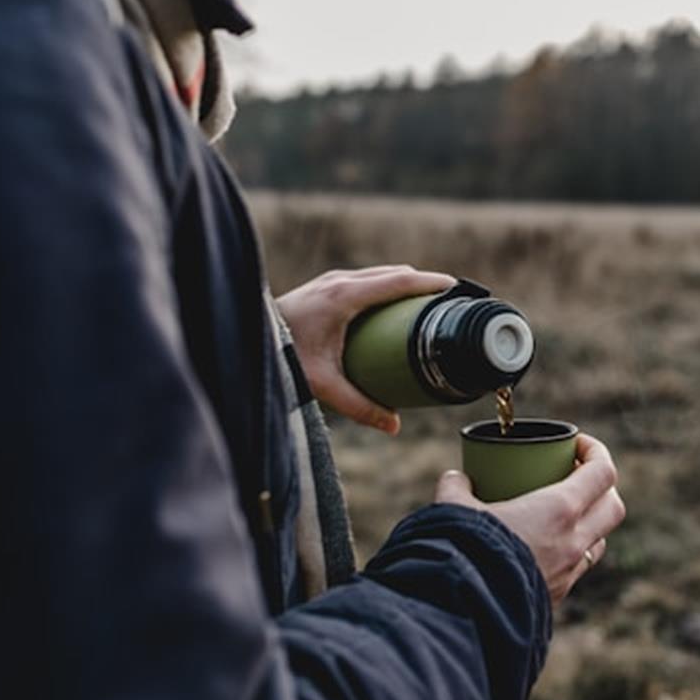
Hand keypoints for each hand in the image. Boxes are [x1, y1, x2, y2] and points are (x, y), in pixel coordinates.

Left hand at [276, 266, 454, 434]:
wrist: (246, 336)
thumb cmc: (282, 356)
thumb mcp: (323, 385)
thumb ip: (359, 406)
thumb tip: (394, 426)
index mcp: (344, 297)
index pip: (398, 281)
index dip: (429, 283)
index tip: (454, 287)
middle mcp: (339, 282)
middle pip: (393, 274)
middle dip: (422, 284)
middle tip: (446, 303)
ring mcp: (330, 280)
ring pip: (379, 274)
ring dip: (403, 284)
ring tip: (424, 305)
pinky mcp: (324, 286)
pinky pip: (366, 279)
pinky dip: (386, 286)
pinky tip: (391, 307)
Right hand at [435, 433, 624, 603]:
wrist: (467, 611)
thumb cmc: (465, 552)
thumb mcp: (454, 509)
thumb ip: (456, 488)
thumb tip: (455, 479)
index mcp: (559, 510)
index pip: (602, 472)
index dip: (595, 451)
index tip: (575, 443)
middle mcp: (574, 541)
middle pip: (613, 506)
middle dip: (602, 488)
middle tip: (574, 476)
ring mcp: (569, 572)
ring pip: (599, 541)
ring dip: (589, 523)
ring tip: (561, 514)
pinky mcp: (557, 596)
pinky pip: (577, 569)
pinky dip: (569, 553)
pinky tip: (543, 548)